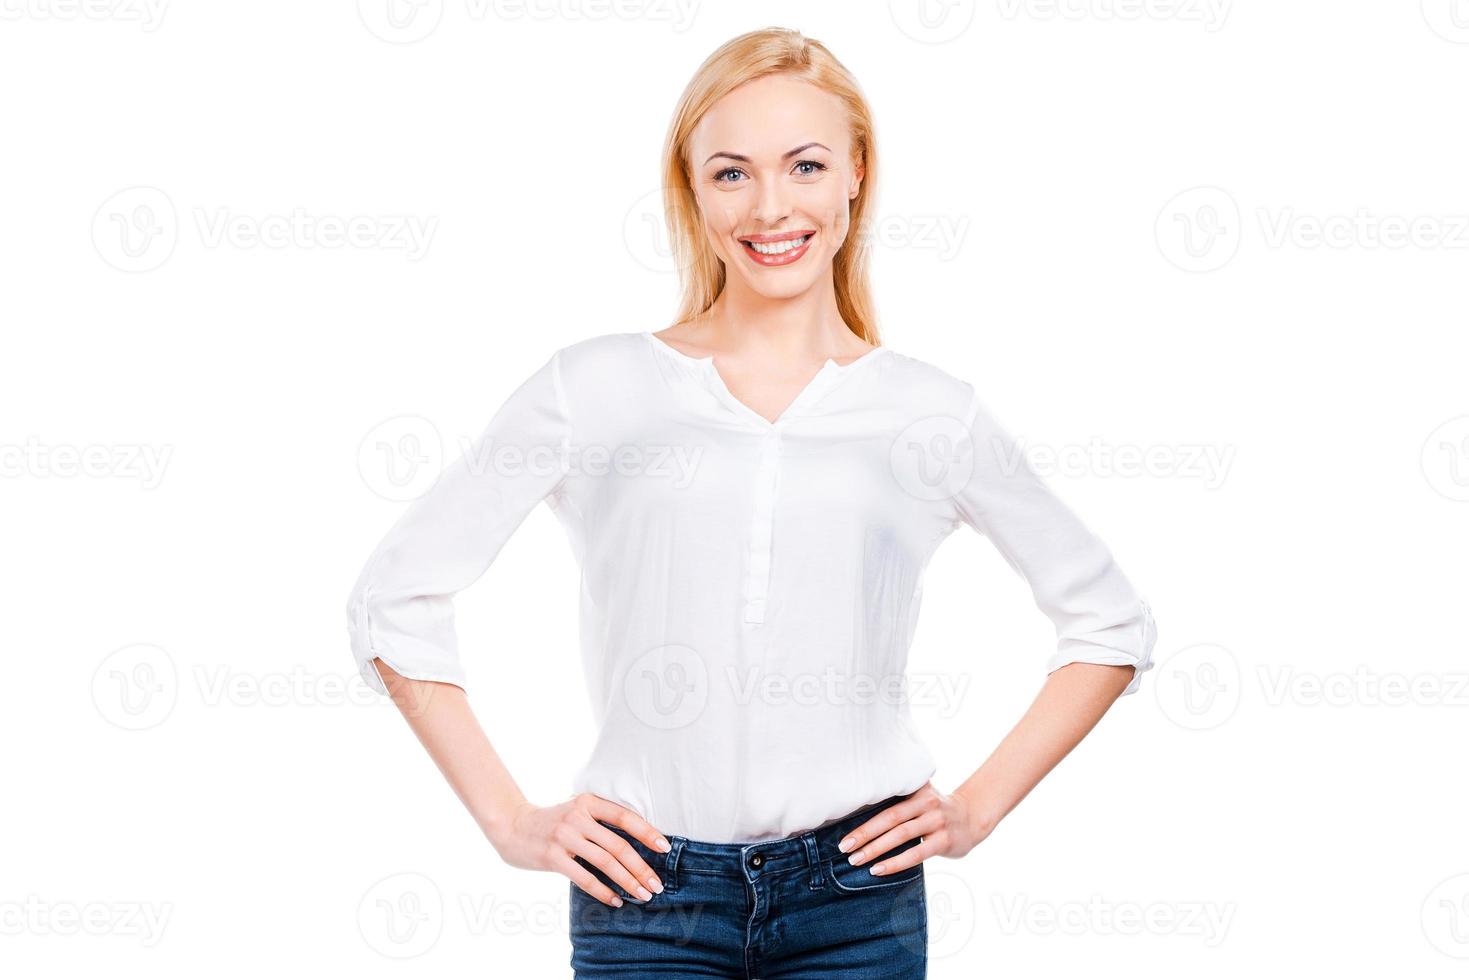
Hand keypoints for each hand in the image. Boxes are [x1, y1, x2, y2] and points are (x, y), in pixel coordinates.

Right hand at [487, 793, 671, 907]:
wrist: (512, 827)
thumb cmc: (553, 822)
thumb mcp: (577, 811)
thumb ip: (601, 821)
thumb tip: (640, 845)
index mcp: (588, 802)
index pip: (625, 817)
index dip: (647, 832)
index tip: (665, 848)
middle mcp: (577, 817)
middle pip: (618, 845)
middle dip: (641, 867)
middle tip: (657, 885)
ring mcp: (564, 836)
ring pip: (605, 863)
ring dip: (627, 882)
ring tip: (642, 895)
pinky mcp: (552, 857)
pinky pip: (584, 878)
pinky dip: (603, 892)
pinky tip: (615, 901)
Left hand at [837, 782, 994, 876]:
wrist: (972, 817)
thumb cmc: (935, 809)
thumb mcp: (921, 794)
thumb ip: (898, 797)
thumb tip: (857, 810)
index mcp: (916, 791)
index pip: (885, 805)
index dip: (863, 820)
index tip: (844, 834)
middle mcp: (927, 804)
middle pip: (890, 819)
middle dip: (865, 835)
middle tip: (845, 848)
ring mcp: (937, 822)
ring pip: (902, 836)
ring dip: (877, 849)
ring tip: (857, 860)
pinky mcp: (944, 840)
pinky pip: (917, 853)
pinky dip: (896, 862)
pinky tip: (879, 869)